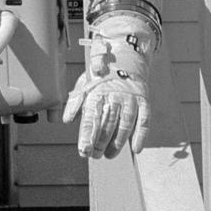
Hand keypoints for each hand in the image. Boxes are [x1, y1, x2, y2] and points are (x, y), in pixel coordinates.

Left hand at [62, 18, 154, 158]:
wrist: (126, 55)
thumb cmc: (101, 75)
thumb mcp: (84, 83)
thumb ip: (75, 102)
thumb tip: (66, 120)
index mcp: (97, 91)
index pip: (91, 117)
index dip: (87, 136)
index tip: (83, 151)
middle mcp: (114, 95)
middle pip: (107, 124)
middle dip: (100, 142)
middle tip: (94, 156)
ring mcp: (130, 98)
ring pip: (125, 125)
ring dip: (118, 143)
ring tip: (109, 155)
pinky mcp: (144, 100)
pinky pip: (144, 120)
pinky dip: (141, 135)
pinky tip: (136, 149)